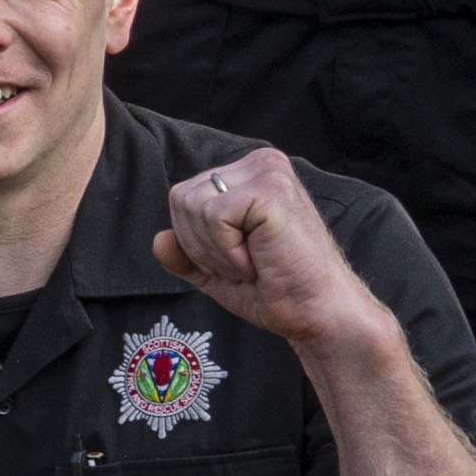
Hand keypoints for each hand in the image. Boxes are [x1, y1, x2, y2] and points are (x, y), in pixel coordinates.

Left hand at [151, 144, 384, 355]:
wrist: (316, 313)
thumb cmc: (275, 291)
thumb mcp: (217, 271)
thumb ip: (185, 253)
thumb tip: (159, 240)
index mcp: (248, 174)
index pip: (183, 197)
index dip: (196, 241)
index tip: (238, 261)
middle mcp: (260, 162)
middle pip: (181, 199)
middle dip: (202, 245)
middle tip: (247, 263)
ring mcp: (268, 171)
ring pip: (194, 206)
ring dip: (217, 251)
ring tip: (255, 261)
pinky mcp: (271, 189)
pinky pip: (214, 217)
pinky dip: (228, 251)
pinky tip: (260, 259)